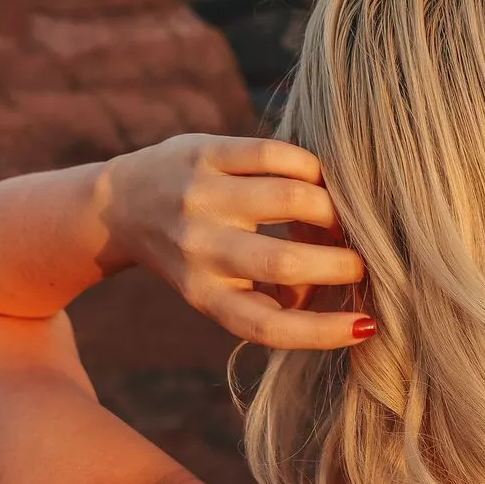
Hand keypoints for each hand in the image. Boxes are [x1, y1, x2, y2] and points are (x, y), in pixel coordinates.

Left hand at [104, 135, 369, 349]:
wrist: (118, 206)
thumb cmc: (191, 254)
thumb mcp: (215, 289)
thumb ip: (266, 300)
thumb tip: (331, 308)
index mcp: (203, 294)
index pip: (267, 325)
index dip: (322, 331)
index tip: (366, 325)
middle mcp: (198, 247)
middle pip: (285, 261)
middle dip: (341, 263)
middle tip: (360, 261)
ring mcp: (200, 195)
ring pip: (289, 198)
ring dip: (330, 210)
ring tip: (337, 217)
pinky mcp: (203, 152)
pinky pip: (274, 154)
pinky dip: (310, 167)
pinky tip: (316, 179)